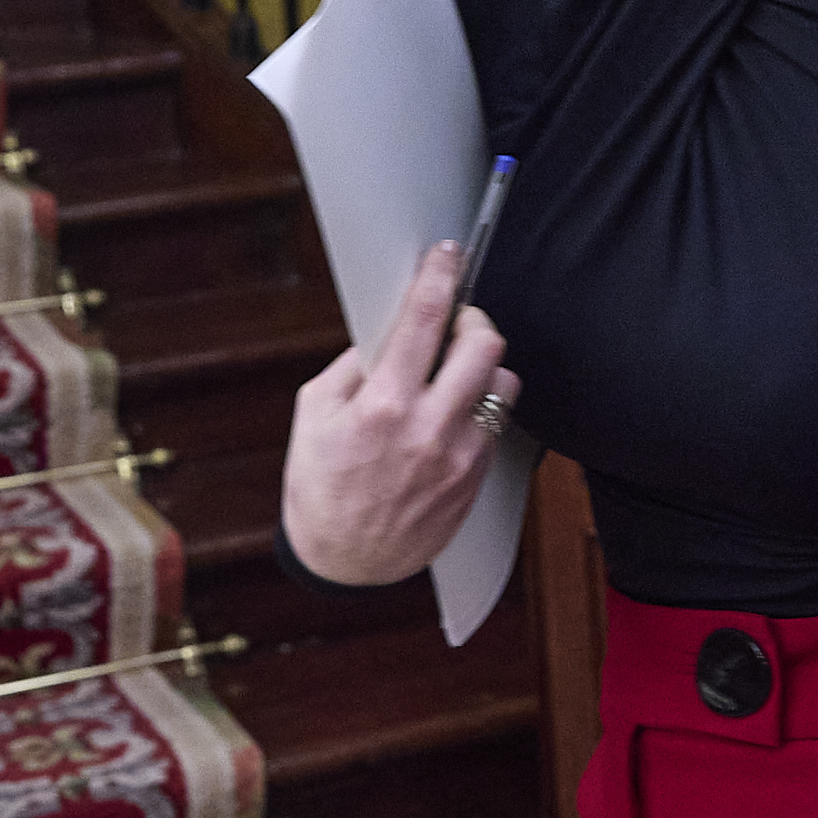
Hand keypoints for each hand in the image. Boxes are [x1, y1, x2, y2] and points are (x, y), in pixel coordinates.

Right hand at [278, 240, 520, 584]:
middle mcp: (429, 428)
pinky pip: (497, 422)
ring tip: (454, 373)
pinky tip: (453, 413)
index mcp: (382, 406)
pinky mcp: (476, 477)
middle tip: (454, 322)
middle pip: (484, 344)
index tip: (449, 254)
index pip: (424, 319)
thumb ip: (352, 367)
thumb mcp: (314, 416)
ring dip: (484, 367)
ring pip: (504, 382)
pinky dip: (480, 406)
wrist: (346, 563)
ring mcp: (460, 455)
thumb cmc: (320, 487)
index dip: (441, 275)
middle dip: (472, 319)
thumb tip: (385, 330)